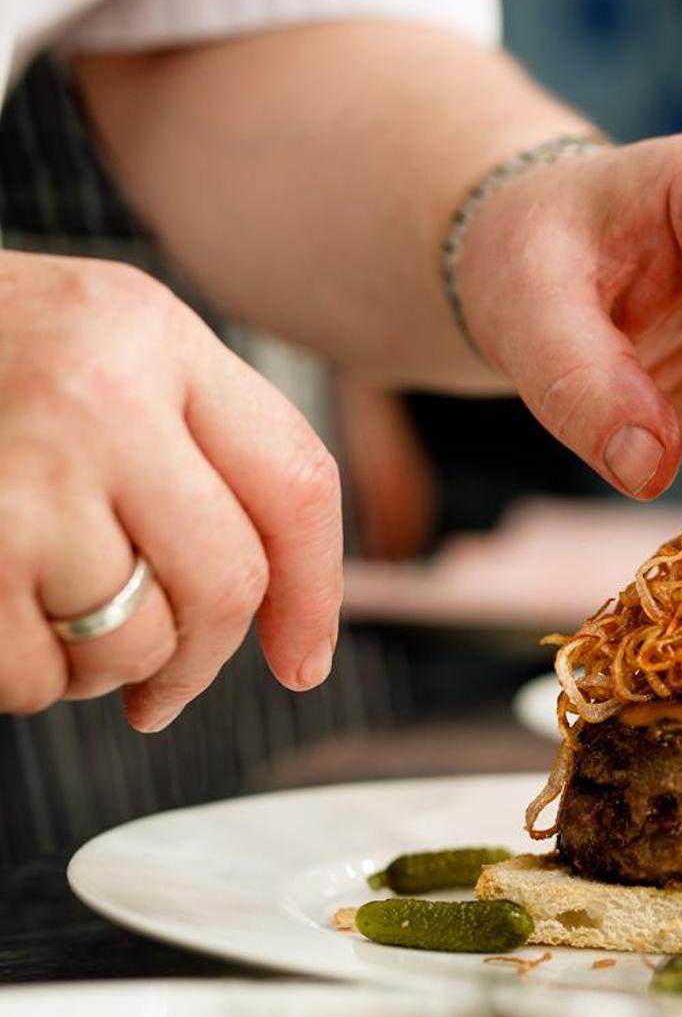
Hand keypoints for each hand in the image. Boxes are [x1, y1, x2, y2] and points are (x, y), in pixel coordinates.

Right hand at [0, 255, 342, 726]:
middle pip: (225, 583)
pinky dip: (17, 677)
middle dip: (199, 659)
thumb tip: (274, 594)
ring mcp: (24, 475)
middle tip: (159, 684)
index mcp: (148, 332)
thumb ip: (182, 435)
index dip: (316, 591)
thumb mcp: (86, 342)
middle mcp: (99, 393)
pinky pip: (32, 675)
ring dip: (95, 668)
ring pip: (130, 642)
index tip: (300, 657)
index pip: (293, 480)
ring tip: (41, 619)